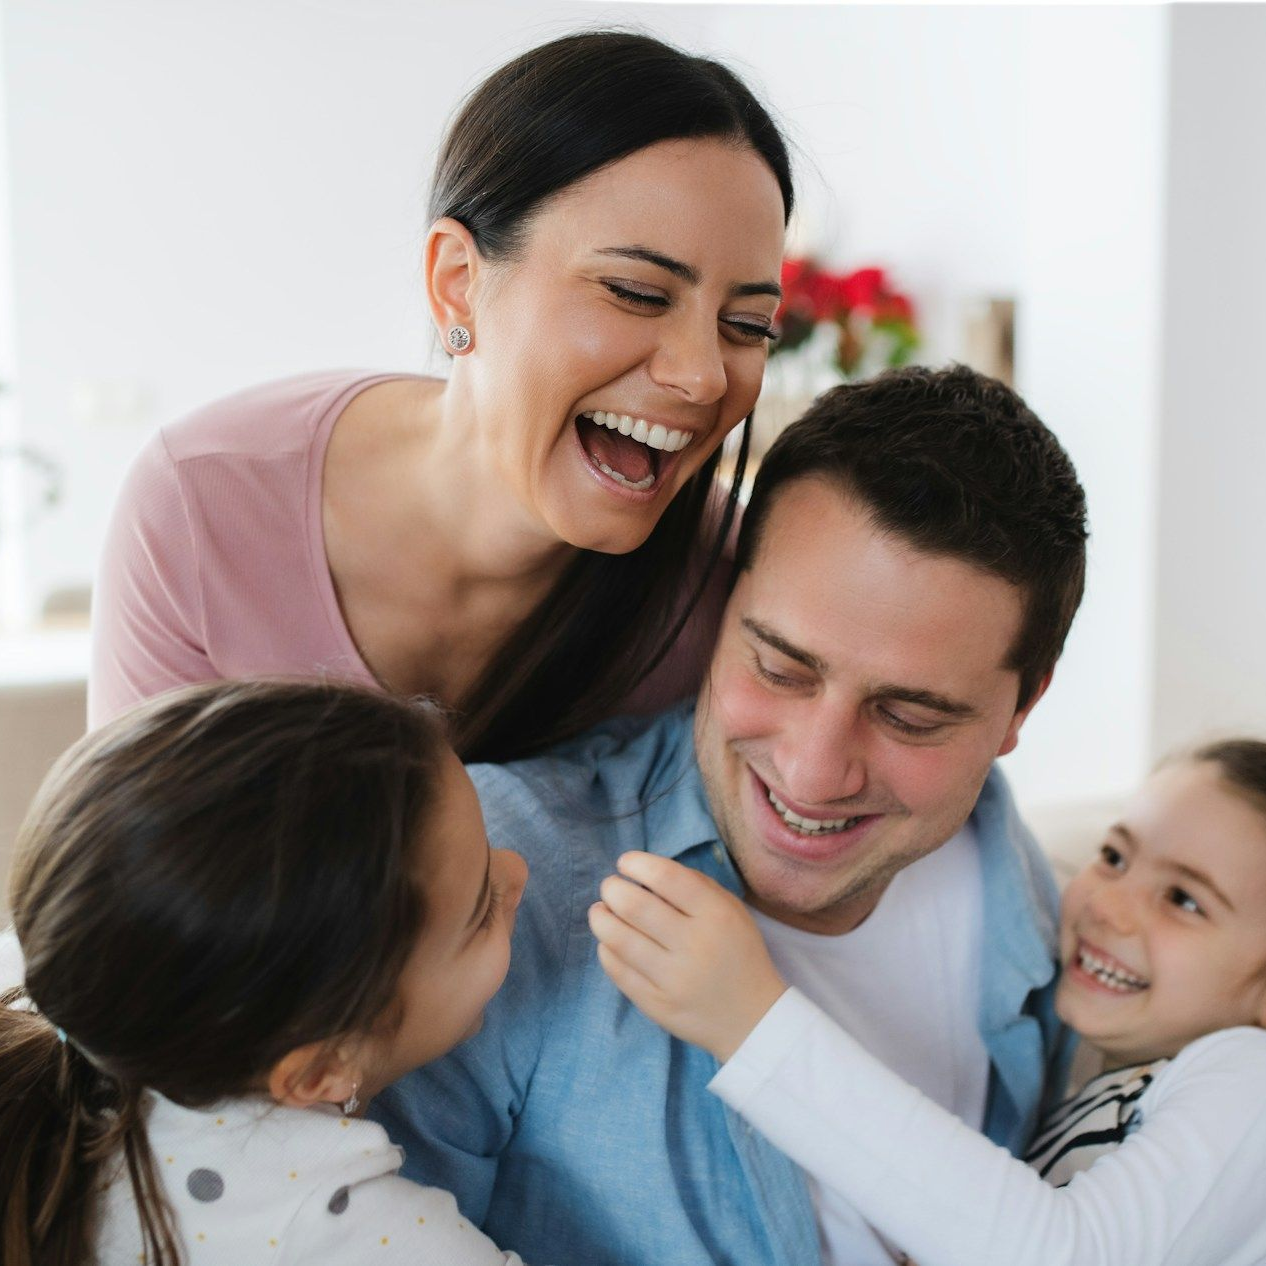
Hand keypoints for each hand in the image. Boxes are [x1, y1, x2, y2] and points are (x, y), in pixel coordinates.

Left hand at [588, 852, 786, 1062]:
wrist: (754, 1019)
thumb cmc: (737, 953)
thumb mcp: (731, 910)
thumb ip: (693, 885)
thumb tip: (644, 871)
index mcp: (716, 915)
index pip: (667, 877)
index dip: (637, 863)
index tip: (625, 863)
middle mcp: (695, 945)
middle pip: (635, 906)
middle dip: (612, 889)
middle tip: (610, 887)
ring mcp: (674, 979)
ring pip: (619, 939)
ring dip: (600, 918)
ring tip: (600, 911)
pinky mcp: (657, 1005)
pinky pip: (618, 971)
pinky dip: (606, 950)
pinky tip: (609, 942)